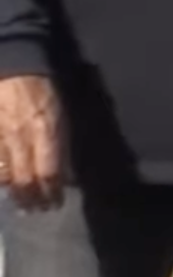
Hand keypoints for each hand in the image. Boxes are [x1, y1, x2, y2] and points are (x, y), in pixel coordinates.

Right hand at [0, 74, 63, 209]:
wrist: (13, 65)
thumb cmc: (42, 89)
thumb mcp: (60, 114)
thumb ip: (60, 143)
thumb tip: (63, 171)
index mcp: (47, 131)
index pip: (49, 172)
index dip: (51, 193)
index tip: (54, 204)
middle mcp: (23, 137)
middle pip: (26, 179)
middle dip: (32, 199)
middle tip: (36, 211)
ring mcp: (2, 136)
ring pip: (5, 174)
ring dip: (14, 193)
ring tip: (19, 205)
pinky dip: (0, 176)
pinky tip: (4, 185)